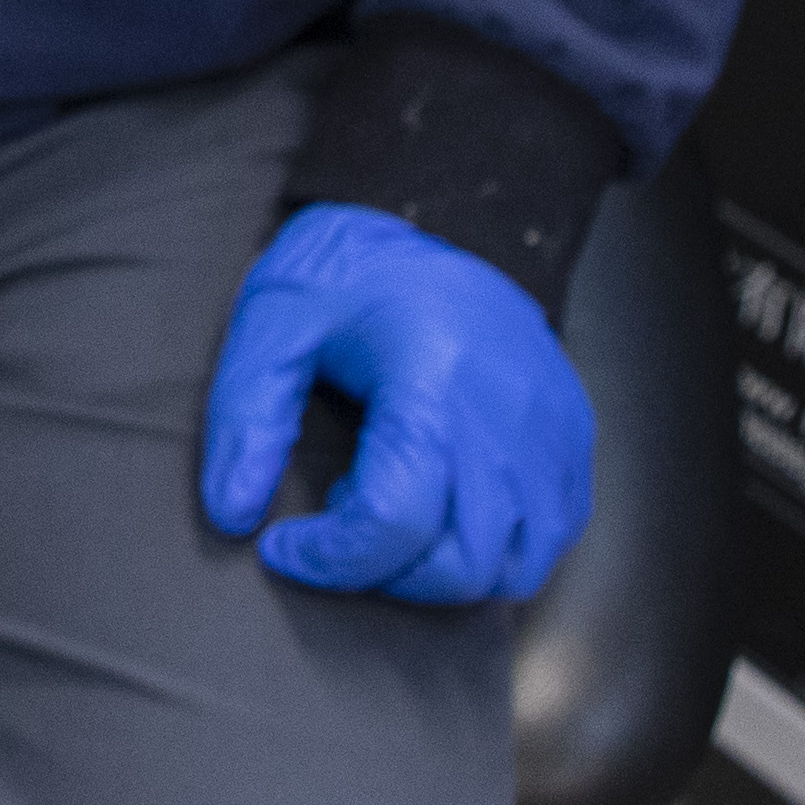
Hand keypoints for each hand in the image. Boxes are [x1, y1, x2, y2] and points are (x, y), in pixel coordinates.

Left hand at [199, 204, 592, 608]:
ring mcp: (553, 426)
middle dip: (386, 574)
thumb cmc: (341, 276)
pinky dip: (497, 552)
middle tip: (339, 529)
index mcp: (432, 375)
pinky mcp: (572, 435)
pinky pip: (553, 536)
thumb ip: (245, 419)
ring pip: (518, 567)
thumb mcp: (271, 324)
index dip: (330, 557)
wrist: (418, 229)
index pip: (394, 519)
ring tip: (391, 514)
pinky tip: (440, 507)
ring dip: (445, 573)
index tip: (282, 546)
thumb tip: (233, 515)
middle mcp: (509, 410)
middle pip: (464, 562)